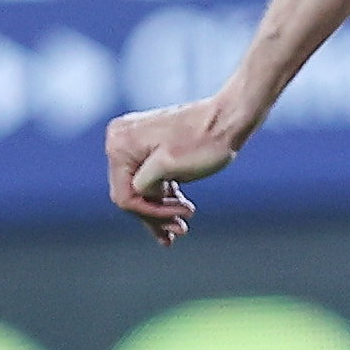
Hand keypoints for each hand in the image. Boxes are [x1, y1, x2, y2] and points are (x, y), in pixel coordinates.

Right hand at [105, 99, 241, 242]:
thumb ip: (143, 184)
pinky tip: (180, 213)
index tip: (179, 219)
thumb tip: (135, 196)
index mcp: (120, 144)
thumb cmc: (203, 141)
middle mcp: (121, 141)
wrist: (228, 118)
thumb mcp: (169, 167)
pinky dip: (165, 197)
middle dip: (156, 215)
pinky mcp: (151, 148)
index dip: (150, 213)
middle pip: (132, 194)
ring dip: (161, 210)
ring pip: (143, 189)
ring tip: (182, 228)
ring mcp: (135, 143)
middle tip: (180, 231)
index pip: (125, 195)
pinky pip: (152, 179)